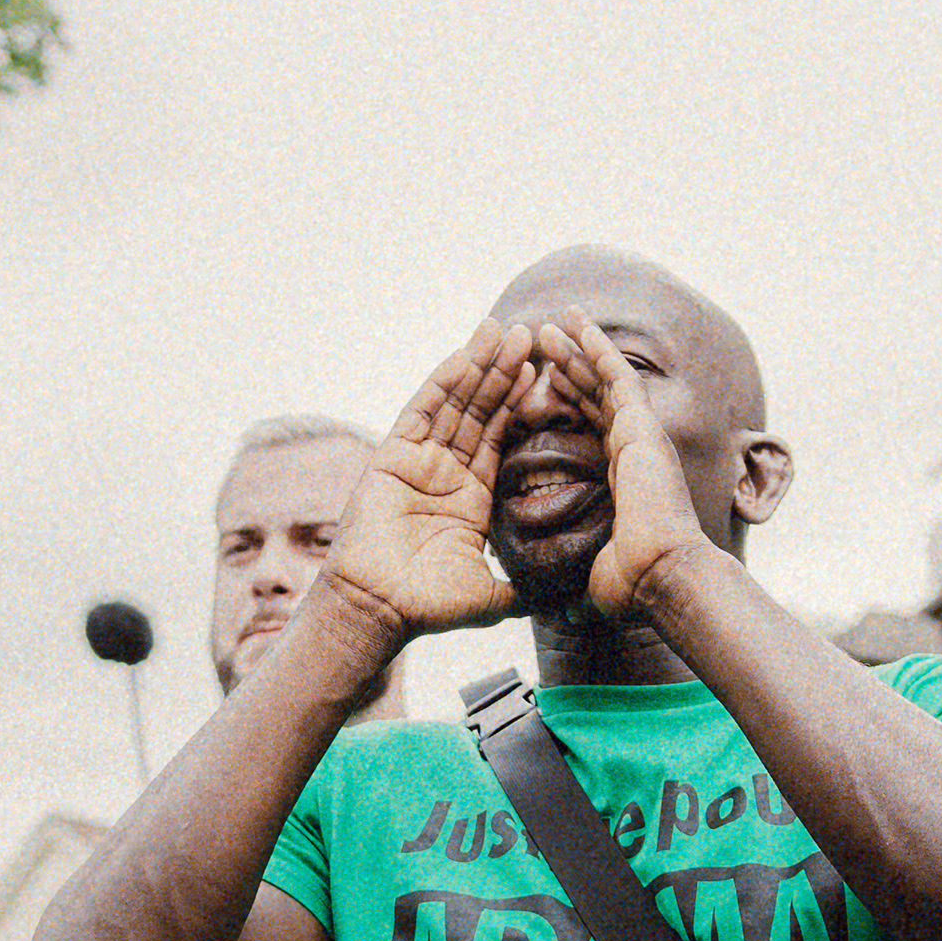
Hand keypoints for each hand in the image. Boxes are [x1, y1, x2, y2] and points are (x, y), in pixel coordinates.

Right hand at [319, 321, 533, 644]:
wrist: (380, 610)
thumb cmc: (428, 606)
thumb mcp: (491, 596)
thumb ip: (523, 589)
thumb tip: (561, 600)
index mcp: (471, 497)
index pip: (500, 438)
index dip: (519, 404)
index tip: (543, 372)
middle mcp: (445, 472)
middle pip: (480, 410)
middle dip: (503, 373)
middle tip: (531, 335)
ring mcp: (418, 460)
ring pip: (454, 403)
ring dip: (479, 366)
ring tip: (506, 331)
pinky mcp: (393, 455)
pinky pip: (423, 410)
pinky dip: (444, 381)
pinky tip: (466, 356)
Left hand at [541, 311, 717, 615]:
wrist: (661, 576)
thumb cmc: (634, 583)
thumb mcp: (596, 575)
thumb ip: (581, 580)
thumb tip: (566, 615)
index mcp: (624, 477)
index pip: (591, 430)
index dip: (568, 405)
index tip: (543, 388)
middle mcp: (634, 450)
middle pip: (594, 397)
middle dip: (567, 368)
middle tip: (540, 343)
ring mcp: (640, 434)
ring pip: (601, 378)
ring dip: (574, 349)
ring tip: (547, 324)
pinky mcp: (642, 425)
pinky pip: (614, 374)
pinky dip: (594, 346)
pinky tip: (573, 322)